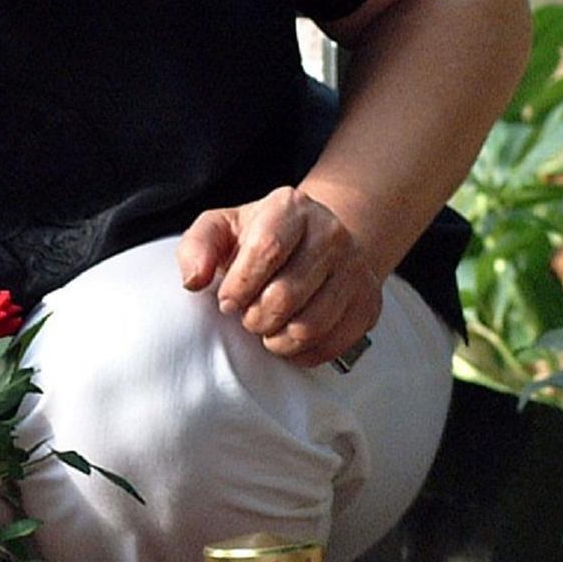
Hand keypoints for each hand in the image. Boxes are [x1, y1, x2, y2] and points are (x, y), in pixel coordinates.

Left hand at [176, 187, 383, 367]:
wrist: (313, 245)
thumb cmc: (256, 240)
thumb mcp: (220, 230)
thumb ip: (196, 248)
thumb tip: (194, 280)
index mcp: (291, 208)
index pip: (266, 250)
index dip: (239, 286)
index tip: (227, 301)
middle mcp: (331, 233)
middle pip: (285, 295)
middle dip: (254, 318)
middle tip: (248, 316)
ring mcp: (356, 269)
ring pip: (309, 326)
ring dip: (276, 340)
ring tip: (267, 328)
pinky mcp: (368, 304)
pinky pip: (331, 345)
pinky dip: (302, 353)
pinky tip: (289, 337)